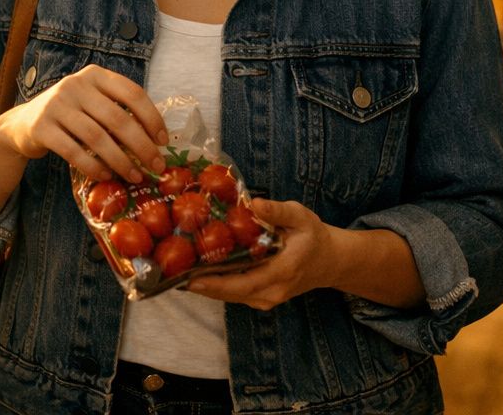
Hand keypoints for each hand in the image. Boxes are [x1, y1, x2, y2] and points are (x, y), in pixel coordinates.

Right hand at [0, 64, 166, 184]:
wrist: (23, 124)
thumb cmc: (70, 115)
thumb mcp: (92, 103)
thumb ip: (118, 111)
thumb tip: (156, 141)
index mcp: (94, 75)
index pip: (132, 93)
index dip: (152, 118)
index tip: (163, 141)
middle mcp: (74, 85)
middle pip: (117, 118)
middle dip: (142, 146)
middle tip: (156, 166)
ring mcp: (55, 105)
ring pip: (97, 137)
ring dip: (120, 161)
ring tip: (134, 176)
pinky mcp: (41, 127)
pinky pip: (73, 151)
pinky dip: (93, 166)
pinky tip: (106, 175)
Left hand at [185, 197, 337, 309]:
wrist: (331, 261)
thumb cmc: (313, 236)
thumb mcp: (301, 217)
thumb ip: (278, 211)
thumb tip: (253, 204)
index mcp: (281, 272)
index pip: (243, 282)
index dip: (215, 282)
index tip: (189, 277)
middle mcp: (272, 291)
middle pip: (230, 292)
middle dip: (201, 284)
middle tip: (171, 272)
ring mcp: (267, 298)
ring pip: (230, 295)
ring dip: (205, 285)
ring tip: (176, 271)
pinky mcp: (262, 297)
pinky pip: (235, 293)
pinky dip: (216, 285)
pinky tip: (196, 271)